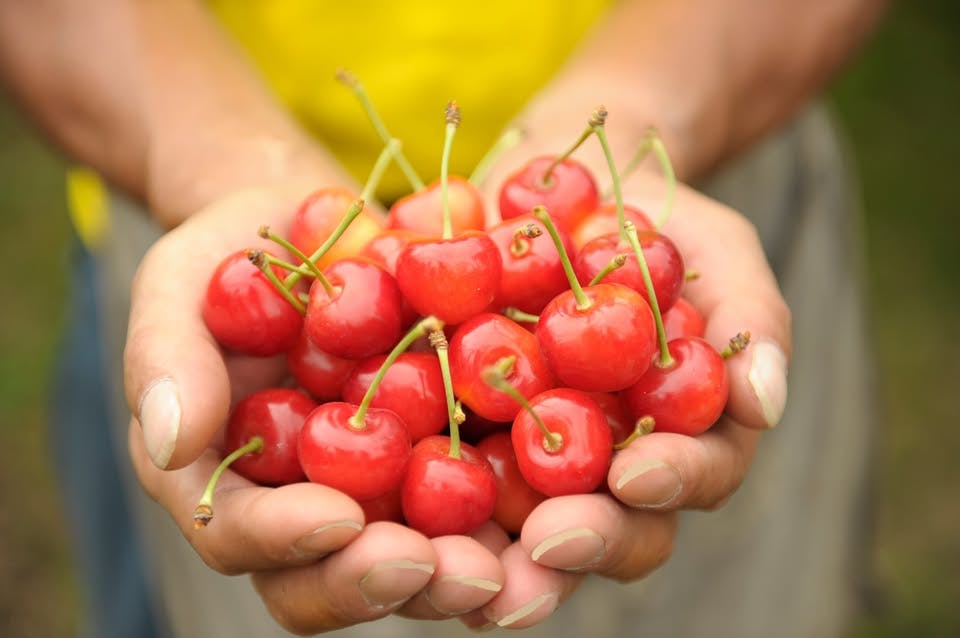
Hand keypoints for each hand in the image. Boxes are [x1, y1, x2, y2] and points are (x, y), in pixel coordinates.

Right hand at [124, 182, 510, 633]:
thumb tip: (170, 439)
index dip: (286, 541)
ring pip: (428, 556)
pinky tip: (575, 490)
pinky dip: (531, 500)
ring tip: (520, 557)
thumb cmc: (231, 255)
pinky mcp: (454, 451)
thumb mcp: (179, 284)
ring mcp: (389, 487)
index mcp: (236, 484)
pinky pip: (493, 489)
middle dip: (392, 581)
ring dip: (473, 568)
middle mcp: (315, 506)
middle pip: (344, 574)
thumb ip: (164, 358)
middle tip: (448, 570)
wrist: (312, 224)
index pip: (248, 540)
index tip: (335, 518)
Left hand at [454, 163, 790, 629]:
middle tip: (547, 546)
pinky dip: (411, 495)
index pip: (690, 478)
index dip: (671, 482)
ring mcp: (526, 461)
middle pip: (605, 530)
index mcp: (675, 438)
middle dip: (581, 543)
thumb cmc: (649, 221)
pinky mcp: (452, 437)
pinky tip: (380, 508)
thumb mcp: (716, 250)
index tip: (636, 473)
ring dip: (493, 557)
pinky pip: (432, 474)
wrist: (552, 188)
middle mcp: (603, 469)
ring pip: (517, 530)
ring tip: (461, 567)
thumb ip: (751, 320)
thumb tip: (765, 404)